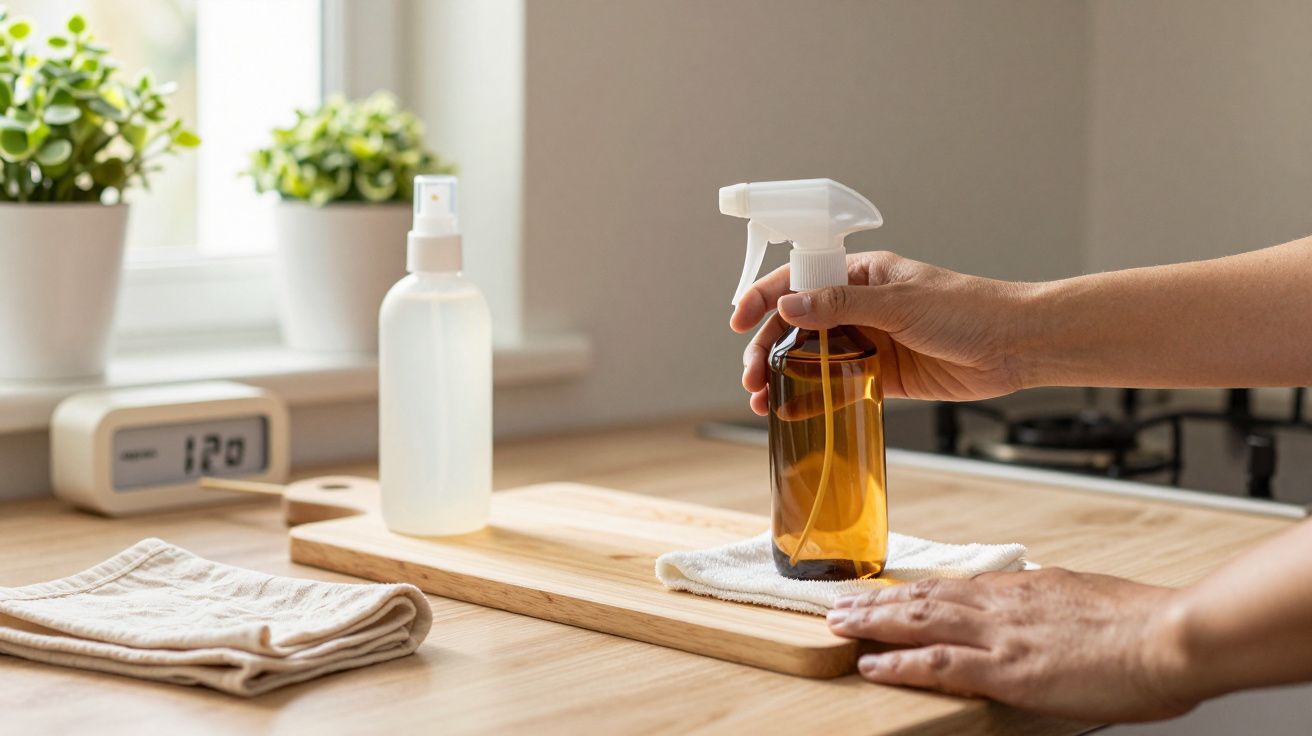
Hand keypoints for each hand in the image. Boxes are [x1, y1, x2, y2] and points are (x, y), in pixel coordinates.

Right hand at [730, 251, 1033, 414]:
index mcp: (863, 275)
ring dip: (784, 376)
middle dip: (768, 348)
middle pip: (798, 324)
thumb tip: (789, 305)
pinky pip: (836, 385)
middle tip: (751, 375)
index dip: (765, 298)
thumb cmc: (968, 310)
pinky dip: (812, 398)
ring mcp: (870, 340)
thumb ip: (842, 305)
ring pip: (813, 357)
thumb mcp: (900, 302)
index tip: (738, 321)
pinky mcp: (882, 375)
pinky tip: (791, 411)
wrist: (1016, 346)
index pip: (800, 280)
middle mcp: (861, 306)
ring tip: (761, 399)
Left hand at [826, 569, 1196, 721]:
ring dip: (873, 621)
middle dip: (878, 600)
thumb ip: (1053, 603)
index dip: (914, 590)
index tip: (887, 591)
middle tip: (840, 602)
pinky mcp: (1006, 668)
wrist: (1172, 637)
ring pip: (919, 621)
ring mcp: (1000, 634)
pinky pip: (937, 664)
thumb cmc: (1144, 624)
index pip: (954, 587)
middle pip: (924, 596)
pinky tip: (870, 665)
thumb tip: (1040, 607)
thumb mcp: (1087, 599)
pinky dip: (899, 663)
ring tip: (838, 624)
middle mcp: (1003, 603)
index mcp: (1025, 588)